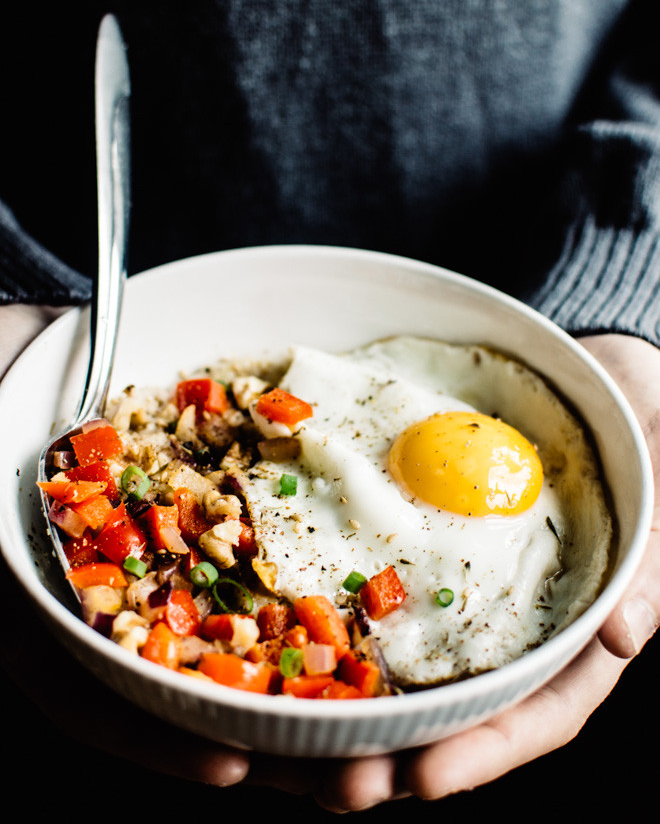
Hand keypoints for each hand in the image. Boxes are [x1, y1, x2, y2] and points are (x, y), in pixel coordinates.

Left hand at [265, 332, 657, 810]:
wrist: (602, 385)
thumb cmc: (644, 447)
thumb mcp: (659, 503)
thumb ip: (648, 570)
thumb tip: (627, 636)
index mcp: (574, 635)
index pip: (535, 713)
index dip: (482, 751)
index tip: (424, 777)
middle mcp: (509, 625)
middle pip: (452, 710)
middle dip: (393, 755)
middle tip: (336, 784)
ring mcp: (456, 586)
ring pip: (400, 663)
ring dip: (346, 706)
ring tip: (288, 745)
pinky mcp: (415, 542)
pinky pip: (369, 581)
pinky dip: (328, 614)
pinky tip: (282, 634)